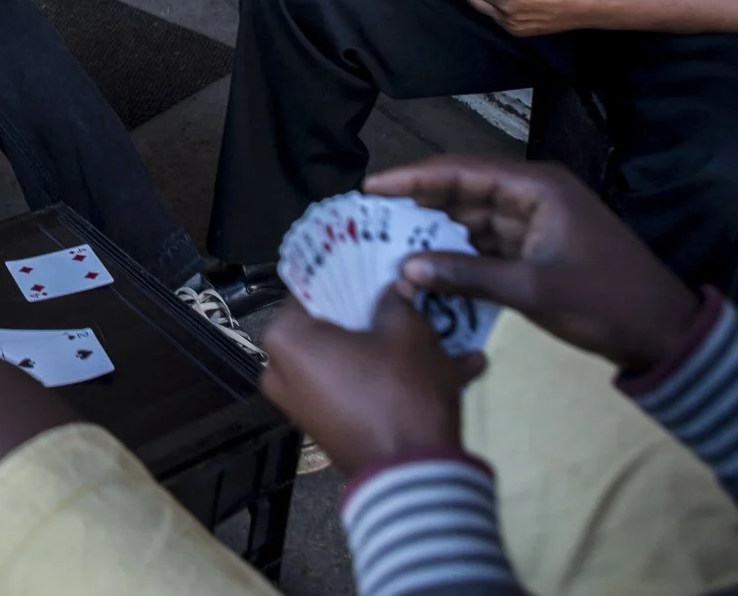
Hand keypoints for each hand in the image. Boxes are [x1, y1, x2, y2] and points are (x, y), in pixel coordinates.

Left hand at [260, 289, 483, 477]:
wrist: (414, 477)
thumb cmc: (399, 394)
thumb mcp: (408, 332)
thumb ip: (398, 301)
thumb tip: (396, 287)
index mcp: (285, 338)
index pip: (311, 286)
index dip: (347, 271)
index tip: (373, 261)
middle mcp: (282, 371)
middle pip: (333, 325)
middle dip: (375, 314)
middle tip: (407, 296)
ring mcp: (304, 404)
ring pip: (354, 360)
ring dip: (396, 349)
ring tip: (441, 334)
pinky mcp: (330, 427)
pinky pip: (362, 389)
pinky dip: (397, 380)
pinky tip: (454, 368)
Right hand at [367, 156, 701, 373]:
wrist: (662, 333)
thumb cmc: (605, 302)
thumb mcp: (532, 289)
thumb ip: (466, 276)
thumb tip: (407, 269)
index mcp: (538, 187)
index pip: (462, 170)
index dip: (413, 178)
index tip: (370, 188)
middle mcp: (533, 195)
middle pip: (463, 189)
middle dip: (418, 204)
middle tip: (369, 218)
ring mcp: (535, 222)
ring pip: (472, 217)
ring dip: (435, 231)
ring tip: (387, 241)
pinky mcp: (536, 249)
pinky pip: (486, 243)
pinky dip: (457, 253)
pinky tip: (426, 265)